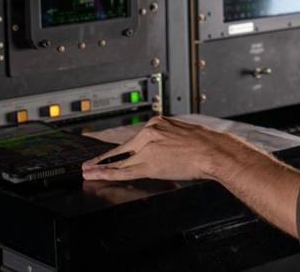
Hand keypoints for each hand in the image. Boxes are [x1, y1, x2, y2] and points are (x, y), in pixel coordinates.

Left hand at [82, 116, 224, 181]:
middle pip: (123, 149)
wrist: (212, 151)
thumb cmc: (205, 143)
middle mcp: (149, 133)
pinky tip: (96, 175)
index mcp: (157, 123)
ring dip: (101, 167)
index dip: (121, 148)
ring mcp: (147, 149)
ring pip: (120, 161)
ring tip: (88, 171)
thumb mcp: (183, 132)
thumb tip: (165, 146)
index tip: (111, 152)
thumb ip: (169, 137)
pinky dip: (107, 173)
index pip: (134, 138)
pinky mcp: (148, 164)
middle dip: (105, 157)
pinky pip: (123, 171)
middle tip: (90, 163)